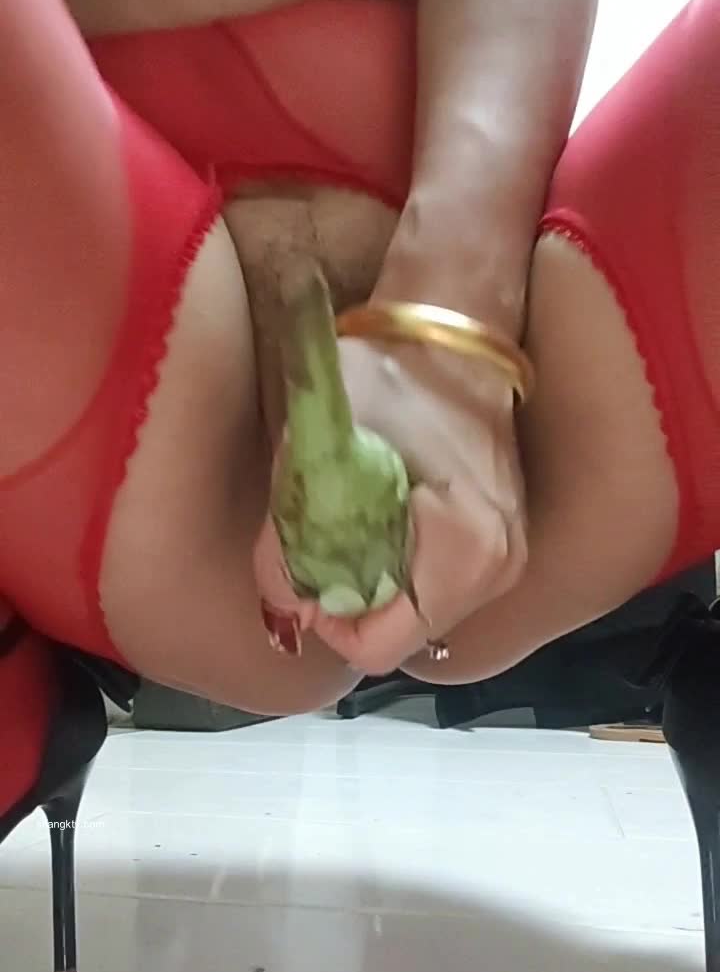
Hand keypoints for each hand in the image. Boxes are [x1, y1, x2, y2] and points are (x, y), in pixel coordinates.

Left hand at [253, 333, 527, 674]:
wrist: (449, 324)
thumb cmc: (387, 377)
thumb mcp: (316, 456)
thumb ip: (291, 547)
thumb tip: (289, 609)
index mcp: (465, 555)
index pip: (377, 648)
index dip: (325, 619)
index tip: (301, 572)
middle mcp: (499, 570)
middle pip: (397, 633)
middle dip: (348, 600)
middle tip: (317, 542)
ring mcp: (507, 556)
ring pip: (414, 611)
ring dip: (372, 581)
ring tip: (350, 522)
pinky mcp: (501, 537)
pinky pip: (436, 583)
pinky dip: (398, 564)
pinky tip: (382, 515)